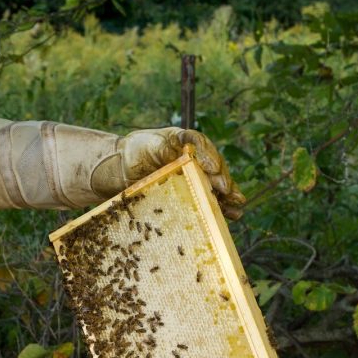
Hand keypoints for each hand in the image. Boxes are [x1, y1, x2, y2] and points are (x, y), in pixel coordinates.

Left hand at [94, 127, 246, 218]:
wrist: (120, 170)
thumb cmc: (135, 152)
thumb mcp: (146, 146)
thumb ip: (162, 149)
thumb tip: (184, 155)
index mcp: (183, 141)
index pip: (200, 145)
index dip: (209, 156)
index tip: (213, 168)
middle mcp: (193, 159)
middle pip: (212, 167)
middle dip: (221, 179)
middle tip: (225, 190)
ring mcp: (193, 177)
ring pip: (214, 185)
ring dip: (227, 196)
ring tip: (237, 205)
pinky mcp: (189, 194)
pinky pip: (207, 200)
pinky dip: (219, 207)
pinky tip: (231, 215)